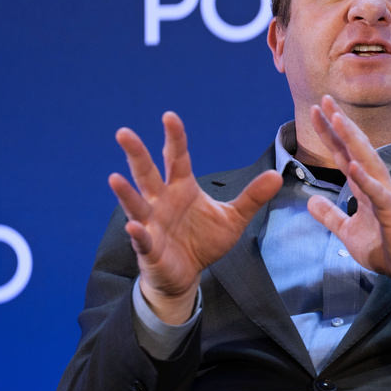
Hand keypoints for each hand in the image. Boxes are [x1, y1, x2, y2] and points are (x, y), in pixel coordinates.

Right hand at [108, 112, 281, 323]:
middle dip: (136, 154)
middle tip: (123, 132)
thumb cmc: (203, 241)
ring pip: (136, 204)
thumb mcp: (233, 218)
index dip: (174, 138)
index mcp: (181, 188)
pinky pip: (142, 240)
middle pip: (146, 173)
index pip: (177, 158)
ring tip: (114, 178)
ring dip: (126, 193)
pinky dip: (138, 234)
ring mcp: (152, 224)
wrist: (187, 275)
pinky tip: (133, 227)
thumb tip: (276, 175)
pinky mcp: (149, 249)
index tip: (169, 116)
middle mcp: (161, 201)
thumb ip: (252, 197)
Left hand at [306, 96, 390, 313]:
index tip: (317, 111)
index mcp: (367, 187)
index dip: (331, 133)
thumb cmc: (387, 250)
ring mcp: (387, 196)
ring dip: (353, 139)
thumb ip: (331, 216)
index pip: (345, 154)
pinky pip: (378, 193)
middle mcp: (378, 184)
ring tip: (339, 119)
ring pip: (368, 161)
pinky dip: (366, 179)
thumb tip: (310, 201)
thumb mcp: (349, 232)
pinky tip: (353, 165)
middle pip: (356, 148)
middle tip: (324, 99)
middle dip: (340, 124)